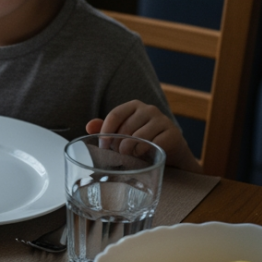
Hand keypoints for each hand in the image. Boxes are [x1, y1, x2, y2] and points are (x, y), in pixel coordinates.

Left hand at [85, 100, 203, 172]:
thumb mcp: (123, 133)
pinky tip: (142, 156)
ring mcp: (163, 120)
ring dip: (130, 150)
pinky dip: (144, 153)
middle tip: (118, 154)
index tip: (103, 146)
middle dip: (118, 145)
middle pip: (126, 127)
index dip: (106, 132)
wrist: (170, 150)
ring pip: (139, 137)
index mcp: (134, 106)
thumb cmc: (141, 140)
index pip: (115, 114)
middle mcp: (149, 109)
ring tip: (129, 155)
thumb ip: (106, 128)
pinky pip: (153, 144)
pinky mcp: (173, 134)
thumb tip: (89, 126)